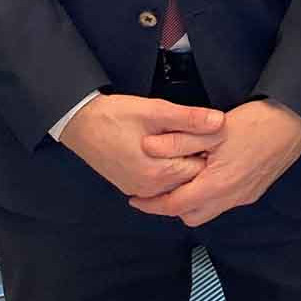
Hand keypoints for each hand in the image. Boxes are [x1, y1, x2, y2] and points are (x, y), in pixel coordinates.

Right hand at [61, 93, 224, 198]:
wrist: (80, 123)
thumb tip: (220, 122)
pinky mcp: (132, 186)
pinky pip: (160, 182)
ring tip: (181, 138)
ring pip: (175, 181)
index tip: (207, 132)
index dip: (208, 149)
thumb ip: (190, 118)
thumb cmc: (115, 115)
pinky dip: (168, 168)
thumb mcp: (156, 111)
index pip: (201, 169)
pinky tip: (166, 150)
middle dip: (197, 157)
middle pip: (189, 177)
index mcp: (158, 173)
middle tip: (196, 132)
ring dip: (182, 162)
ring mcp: (139, 189)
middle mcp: (149, 188)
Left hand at [129, 99, 300, 225]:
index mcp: (217, 185)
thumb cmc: (257, 123)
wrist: (296, 122)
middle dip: (172, 207)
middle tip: (158, 189)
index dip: (152, 204)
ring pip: (209, 210)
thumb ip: (178, 140)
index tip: (135, 199)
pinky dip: (210, 194)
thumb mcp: (212, 129)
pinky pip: (225, 202)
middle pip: (191, 215)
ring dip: (192, 201)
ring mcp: (245, 196)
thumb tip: (148, 148)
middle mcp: (231, 198)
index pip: (175, 205)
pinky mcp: (255, 190)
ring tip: (182, 179)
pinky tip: (208, 173)